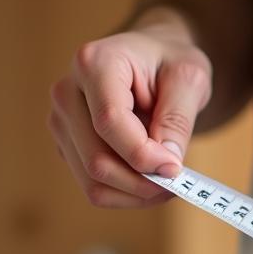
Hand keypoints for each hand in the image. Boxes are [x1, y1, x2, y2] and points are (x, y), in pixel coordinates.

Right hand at [47, 7, 212, 207]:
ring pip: (93, 181)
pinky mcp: (68, 145)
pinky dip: (127, 194)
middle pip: (97, 159)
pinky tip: (152, 181)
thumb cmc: (171, 63)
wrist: (154, 59)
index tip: (176, 168)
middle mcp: (67, 92)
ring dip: (136, 194)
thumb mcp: (189, 78)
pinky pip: (94, 185)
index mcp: (94, 63)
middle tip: (180, 182)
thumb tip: (167, 166)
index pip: (109, 121)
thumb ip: (178, 119)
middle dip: (143, 181)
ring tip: (170, 183)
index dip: (143, 154)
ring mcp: (63, 122)